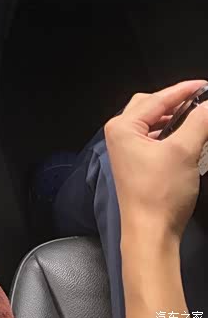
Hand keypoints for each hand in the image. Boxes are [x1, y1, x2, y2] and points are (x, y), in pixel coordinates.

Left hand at [105, 80, 207, 240]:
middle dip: (175, 101)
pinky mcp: (136, 163)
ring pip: (152, 122)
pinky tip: (185, 135)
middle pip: (150, 106)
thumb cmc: (161, 193)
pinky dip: (170, 133)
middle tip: (199, 98)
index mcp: (122, 126)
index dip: (183, 90)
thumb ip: (198, 123)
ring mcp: (126, 149)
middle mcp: (119, 134)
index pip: (157, 99)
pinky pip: (153, 137)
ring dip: (173, 117)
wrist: (151, 233)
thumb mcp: (183, 152)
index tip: (203, 84)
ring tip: (195, 114)